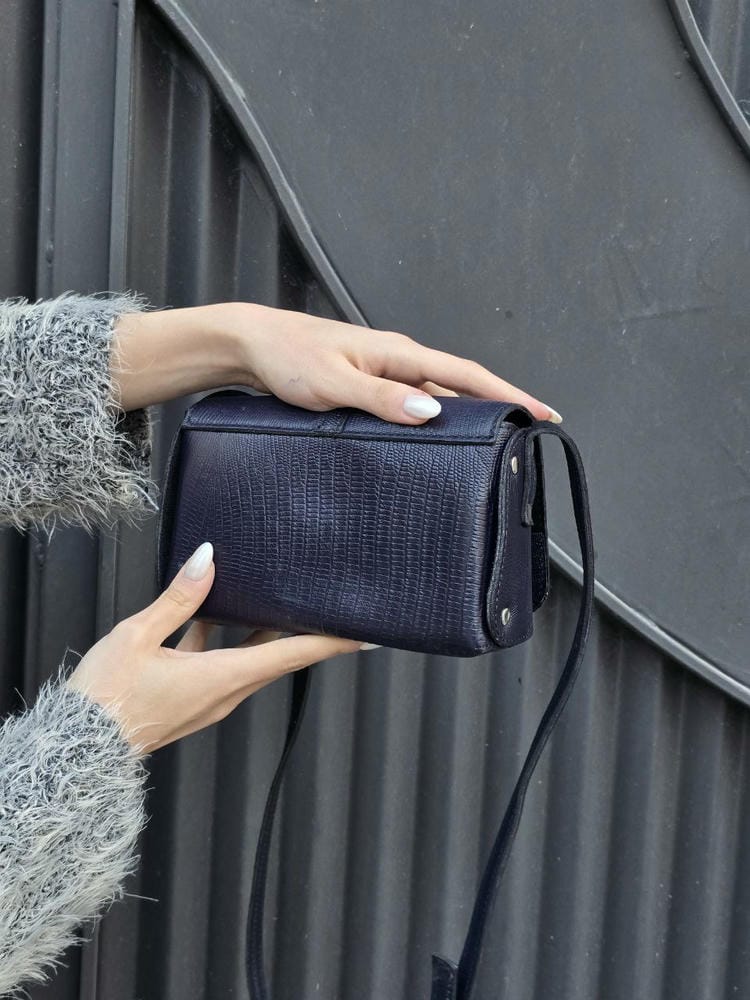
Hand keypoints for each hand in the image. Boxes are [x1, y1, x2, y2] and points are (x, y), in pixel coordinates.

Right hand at [65, 542, 372, 755]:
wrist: (76, 750)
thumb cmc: (105, 698)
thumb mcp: (139, 636)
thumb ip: (179, 598)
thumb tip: (207, 558)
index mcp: (222, 678)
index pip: (292, 655)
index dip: (332, 642)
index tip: (368, 635)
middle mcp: (225, 694)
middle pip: (278, 656)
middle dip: (305, 631)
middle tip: (327, 603)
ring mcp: (209, 701)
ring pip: (249, 659)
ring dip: (263, 632)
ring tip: (274, 597)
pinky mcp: (191, 701)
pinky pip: (220, 664)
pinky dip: (223, 641)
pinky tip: (205, 614)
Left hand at [112, 301, 560, 422]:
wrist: (248, 347)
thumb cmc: (285, 356)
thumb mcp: (331, 382)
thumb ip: (379, 398)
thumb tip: (431, 410)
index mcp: (398, 354)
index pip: (466, 375)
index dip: (508, 394)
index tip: (543, 413)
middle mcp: (397, 361)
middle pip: (461, 386)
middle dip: (498, 410)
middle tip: (527, 442)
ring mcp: (384, 374)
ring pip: (438, 397)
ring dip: (467, 419)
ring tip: (492, 449)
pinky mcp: (368, 387)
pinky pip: (413, 405)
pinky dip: (433, 422)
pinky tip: (435, 444)